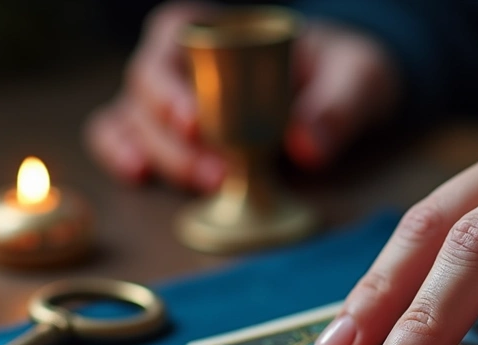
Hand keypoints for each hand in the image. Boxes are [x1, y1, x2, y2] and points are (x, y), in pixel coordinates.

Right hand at [84, 1, 400, 190]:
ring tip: (204, 184)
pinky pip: (123, 138)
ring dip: (160, 156)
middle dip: (172, 139)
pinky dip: (122, 156)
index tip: (196, 123)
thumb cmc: (339, 69)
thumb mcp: (356, 76)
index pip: (168, 41)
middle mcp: (178, 60)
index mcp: (211, 27)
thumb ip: (339, 105)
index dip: (171, 85)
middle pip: (144, 91)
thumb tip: (306, 148)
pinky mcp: (167, 133)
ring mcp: (166, 98)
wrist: (341, 91)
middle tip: (213, 173)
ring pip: (131, 120)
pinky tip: (139, 177)